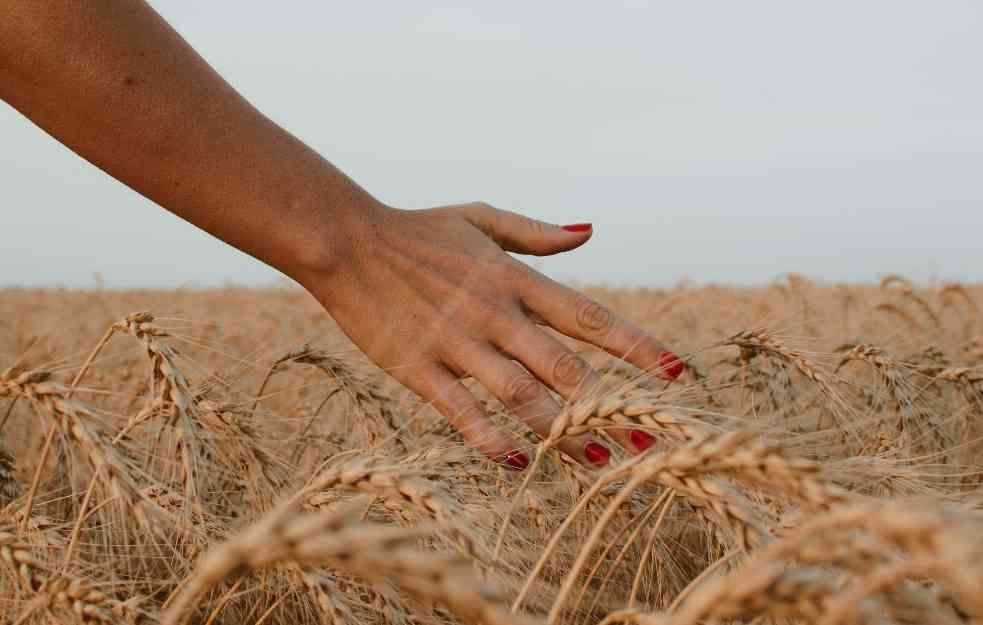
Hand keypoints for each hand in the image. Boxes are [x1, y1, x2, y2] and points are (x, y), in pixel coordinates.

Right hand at [299, 202, 683, 468]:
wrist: (347, 241)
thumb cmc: (419, 229)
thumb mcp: (481, 218)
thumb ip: (539, 233)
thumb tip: (591, 231)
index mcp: (515, 279)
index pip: (589, 317)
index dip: (636, 346)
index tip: (676, 373)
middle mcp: (494, 313)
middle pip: (565, 366)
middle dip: (611, 404)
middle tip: (650, 440)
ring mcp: (456, 343)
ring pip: (520, 395)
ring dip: (561, 432)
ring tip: (598, 461)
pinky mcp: (417, 368)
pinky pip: (461, 411)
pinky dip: (490, 437)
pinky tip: (519, 461)